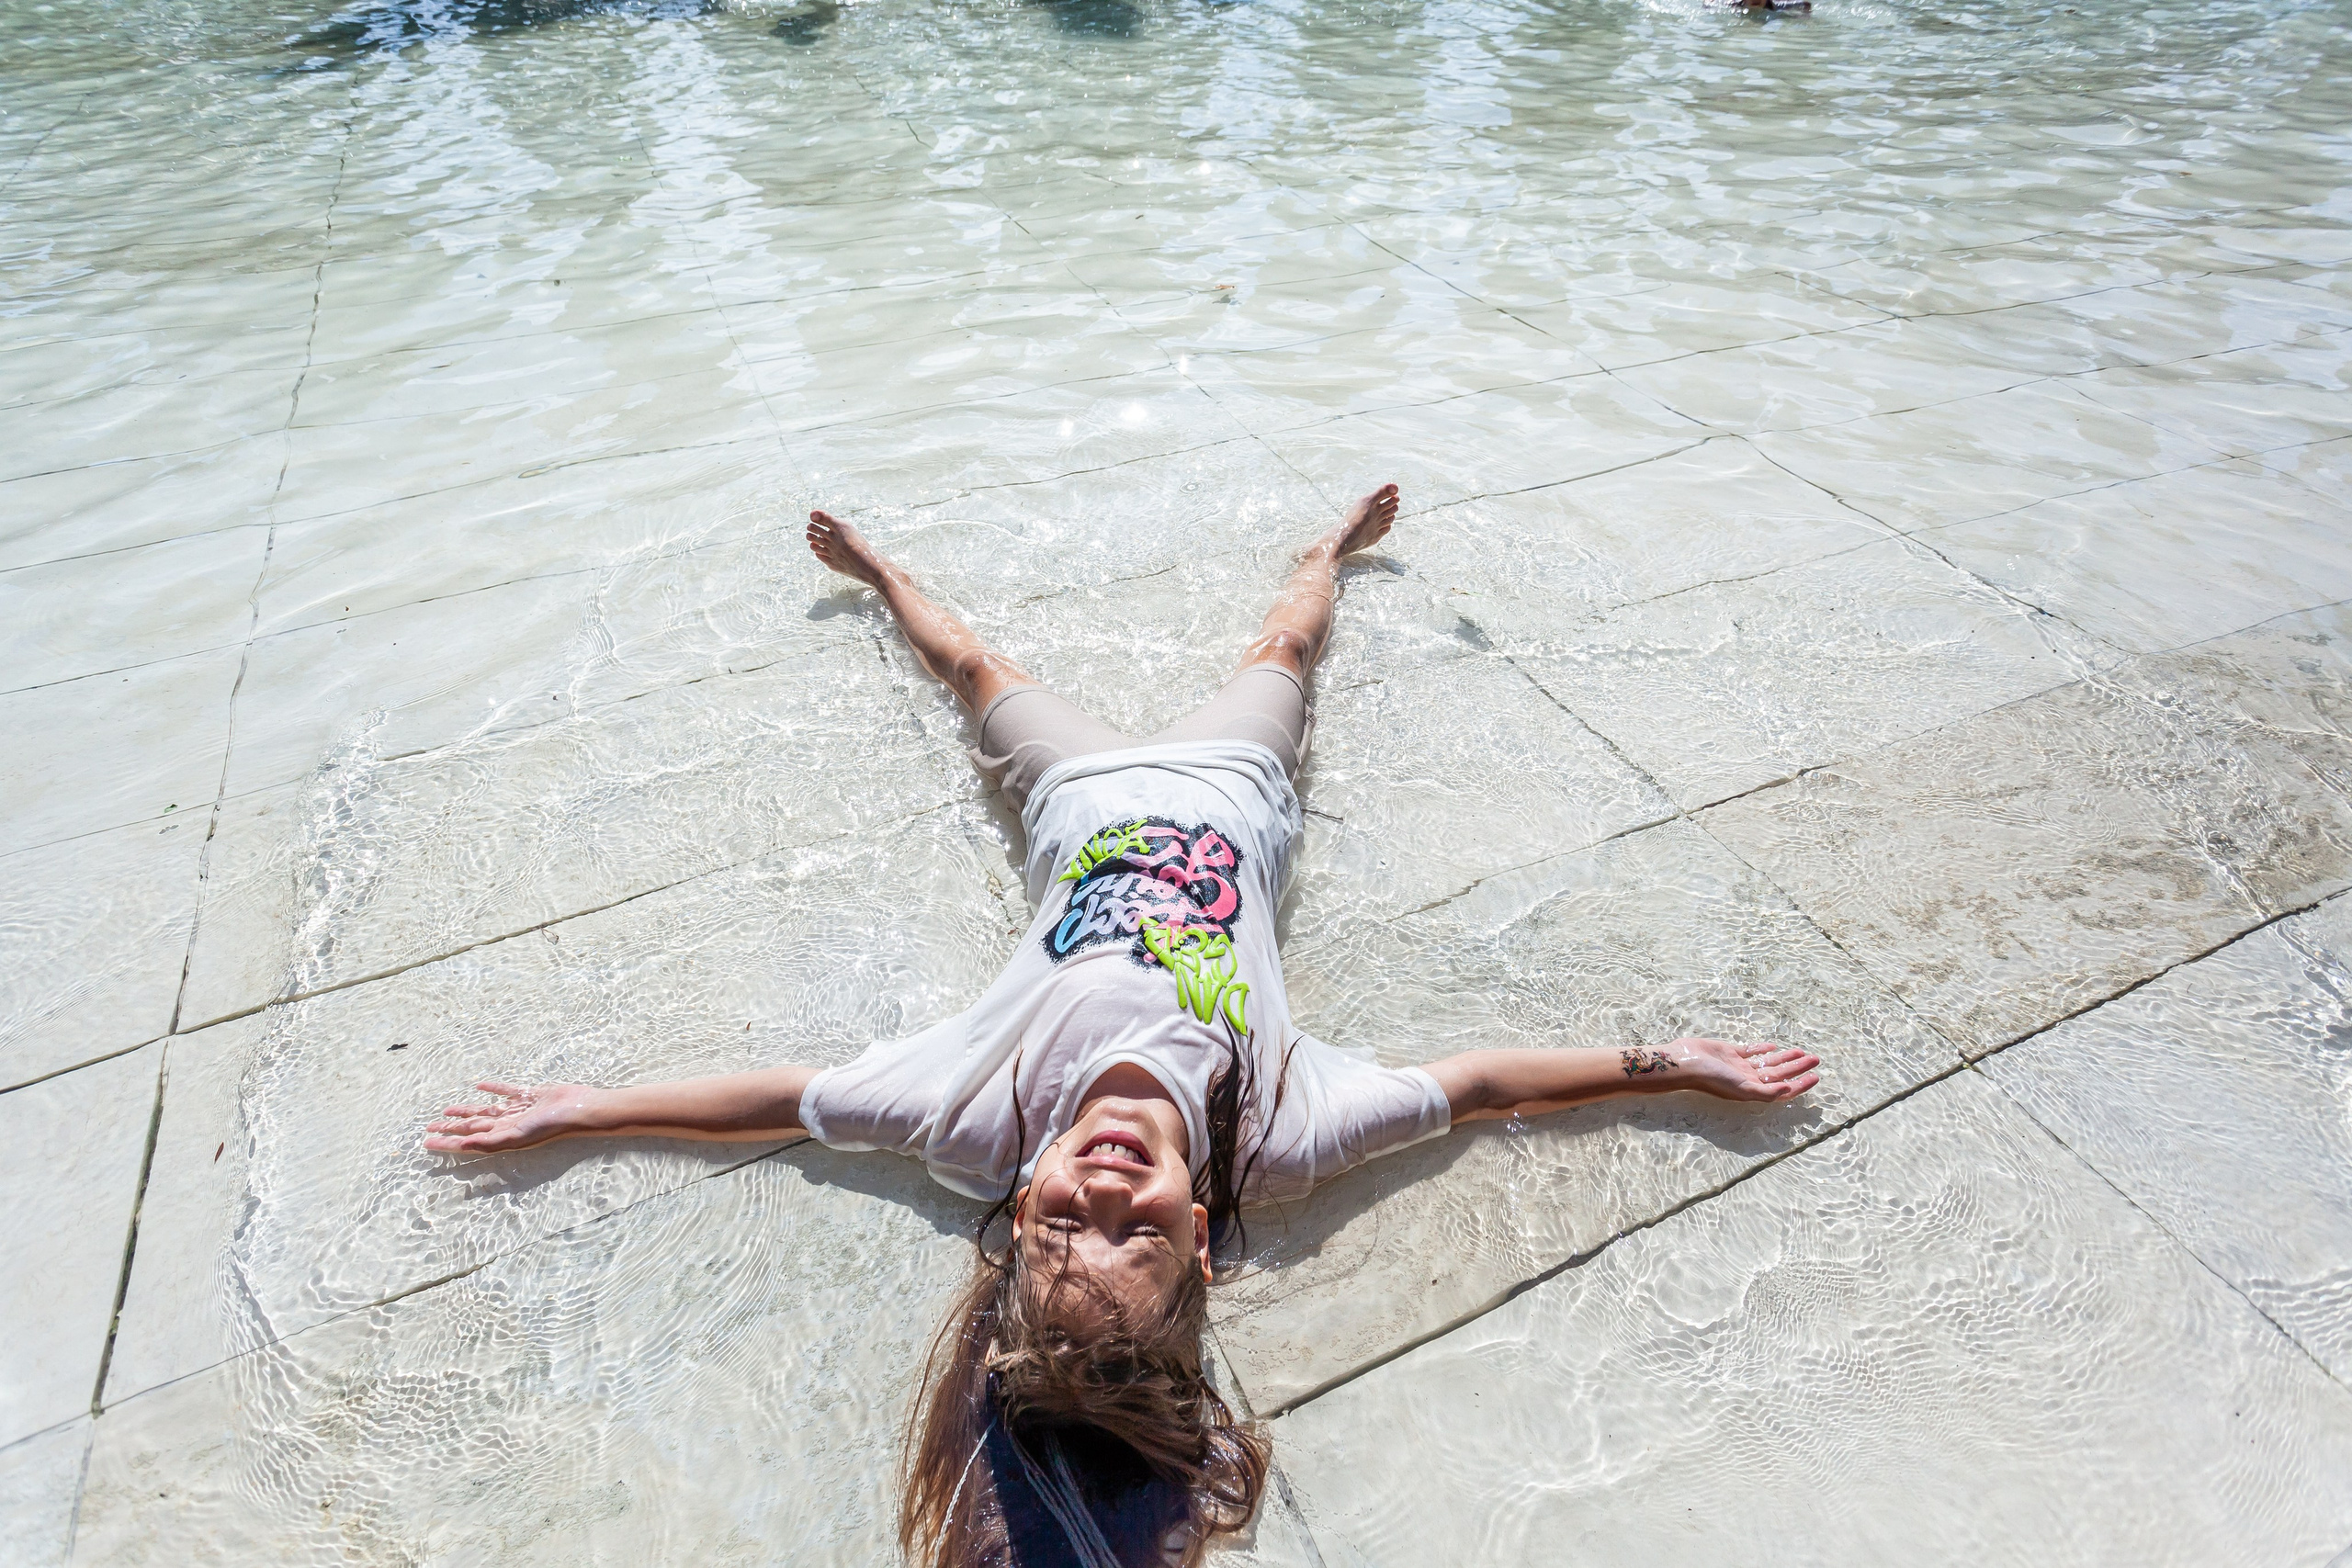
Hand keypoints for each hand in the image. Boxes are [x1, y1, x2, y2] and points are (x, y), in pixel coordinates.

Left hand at [424, 1081, 596, 1152]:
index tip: (427, 1142)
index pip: (466, 1139)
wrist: (577, 1109)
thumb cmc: (550, 1126)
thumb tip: (462, 1144)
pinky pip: (505, 1091)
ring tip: (447, 1110)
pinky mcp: (528, 1094)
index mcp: (502, 1136)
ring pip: (484, 1110)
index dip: (446, 1141)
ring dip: (465, 1110)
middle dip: (450, 1127)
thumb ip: (489, 1141)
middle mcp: (506, 1124)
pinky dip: (492, 1089)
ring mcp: (517, 1109)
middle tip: (430, 1126)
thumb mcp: (517, 1136)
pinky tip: (481, 1086)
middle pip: (471, 1125)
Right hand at [1647, 1038, 1820, 1102]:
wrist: (1686, 1062)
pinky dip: (1763, 1049)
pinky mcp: (1730, 1052)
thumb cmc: (1712, 1079)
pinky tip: (1773, 1046)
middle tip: (1816, 1059)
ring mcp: (1739, 1066)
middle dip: (1798, 1068)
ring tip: (1802, 1052)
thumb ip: (1766, 1092)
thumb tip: (1788, 1090)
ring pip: (1769, 1063)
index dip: (1800, 1085)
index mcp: (1753, 1090)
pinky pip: (1751, 1052)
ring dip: (1786, 1058)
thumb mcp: (1742, 1088)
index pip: (1783, 1090)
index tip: (1816, 1077)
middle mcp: (1748, 1079)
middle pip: (1780, 1074)